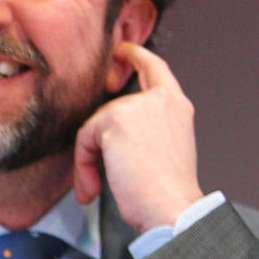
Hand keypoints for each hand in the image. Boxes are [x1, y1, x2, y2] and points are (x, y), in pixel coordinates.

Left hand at [72, 42, 204, 233]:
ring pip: (94, 127)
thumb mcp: (162, 148)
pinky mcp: (115, 121)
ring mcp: (138, 107)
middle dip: (95, 145)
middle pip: (108, 110)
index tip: (121, 50)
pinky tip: (94, 187)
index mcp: (176, 107)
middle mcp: (160, 100)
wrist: (170, 208)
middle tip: (95, 176)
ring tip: (97, 187)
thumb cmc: (166, 191)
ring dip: (88, 161)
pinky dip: (82, 166)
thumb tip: (109, 134)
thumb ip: (143, 128)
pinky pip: (84, 139)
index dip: (135, 56)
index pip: (155, 69)